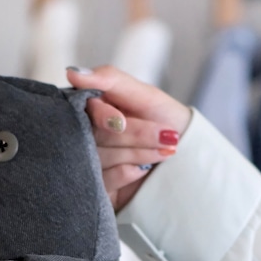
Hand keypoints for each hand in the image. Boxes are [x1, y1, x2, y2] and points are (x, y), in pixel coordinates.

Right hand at [66, 65, 192, 211]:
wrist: (187, 155)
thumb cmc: (165, 120)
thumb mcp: (144, 95)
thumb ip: (109, 79)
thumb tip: (72, 72)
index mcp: (91, 108)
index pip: (83, 109)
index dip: (102, 116)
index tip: (121, 120)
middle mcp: (85, 135)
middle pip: (95, 136)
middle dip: (135, 135)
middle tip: (165, 135)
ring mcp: (89, 163)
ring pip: (99, 159)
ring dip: (137, 154)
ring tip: (163, 151)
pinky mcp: (96, 187)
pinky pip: (102, 181)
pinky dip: (127, 174)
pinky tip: (142, 172)